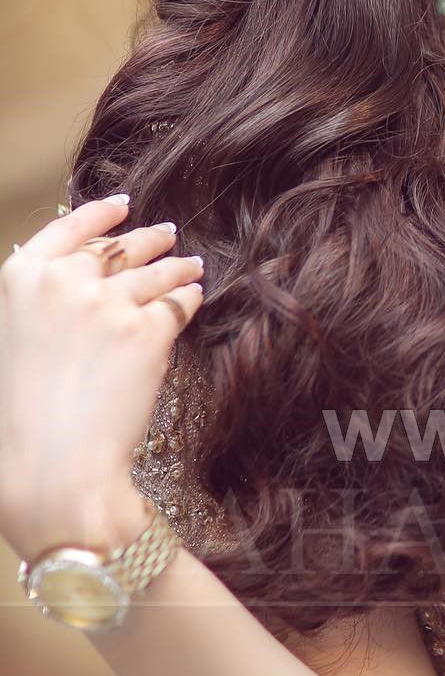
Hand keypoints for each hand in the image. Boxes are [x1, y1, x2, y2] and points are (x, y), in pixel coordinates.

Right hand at [0, 193, 205, 563]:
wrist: (53, 470)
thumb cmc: (21, 420)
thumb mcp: (10, 343)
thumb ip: (39, 304)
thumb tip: (73, 275)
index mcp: (21, 281)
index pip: (66, 229)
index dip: (98, 214)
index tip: (122, 205)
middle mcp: (65, 282)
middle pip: (118, 249)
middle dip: (147, 239)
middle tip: (166, 234)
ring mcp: (110, 304)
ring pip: (156, 272)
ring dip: (177, 266)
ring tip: (192, 265)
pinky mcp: (149, 330)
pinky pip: (178, 303)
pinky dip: (189, 298)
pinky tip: (195, 296)